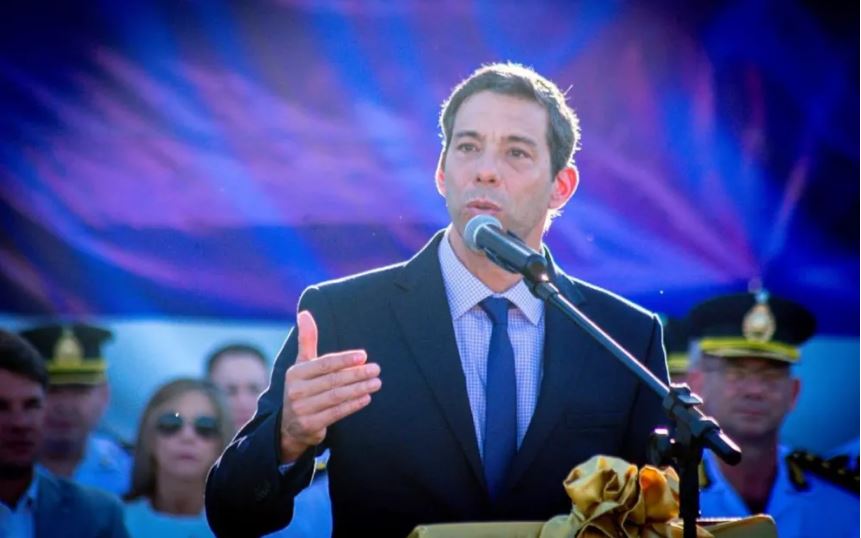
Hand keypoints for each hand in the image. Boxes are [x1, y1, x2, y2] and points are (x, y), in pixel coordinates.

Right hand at [279, 310, 381, 462]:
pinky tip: (367, 398)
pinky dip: (353, 405)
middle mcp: (296, 390)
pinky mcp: (310, 425)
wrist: (290, 426)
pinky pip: (336, 413)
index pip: (324, 364)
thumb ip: (307, 340)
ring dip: (359, 389)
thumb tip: (305, 313)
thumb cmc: (303, 388)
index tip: (363, 356)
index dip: (344, 359)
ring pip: (336, 396)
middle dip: (357, 374)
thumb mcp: (302, 364)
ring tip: (376, 383)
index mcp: (295, 373)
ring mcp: (302, 409)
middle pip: (333, 380)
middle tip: (376, 369)